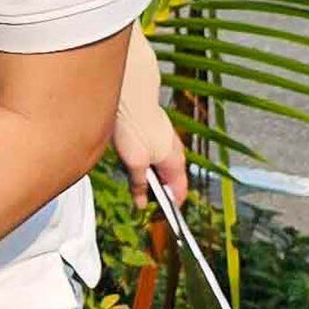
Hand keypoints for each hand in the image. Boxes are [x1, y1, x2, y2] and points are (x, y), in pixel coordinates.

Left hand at [116, 89, 188, 210]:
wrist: (131, 94)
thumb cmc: (135, 124)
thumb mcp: (135, 162)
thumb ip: (139, 184)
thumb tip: (142, 202)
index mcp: (176, 162)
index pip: (180, 192)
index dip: (169, 206)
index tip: (157, 214)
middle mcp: (175, 151)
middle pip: (168, 180)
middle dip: (154, 190)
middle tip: (138, 195)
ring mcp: (166, 140)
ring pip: (158, 166)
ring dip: (146, 174)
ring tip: (129, 172)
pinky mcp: (155, 132)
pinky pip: (152, 153)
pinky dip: (142, 160)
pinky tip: (128, 155)